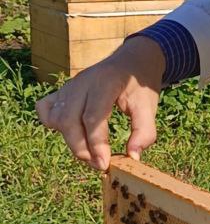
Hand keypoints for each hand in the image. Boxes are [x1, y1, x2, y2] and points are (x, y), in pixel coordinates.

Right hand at [35, 36, 164, 170]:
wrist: (133, 59)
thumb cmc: (141, 84)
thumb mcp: (149, 105)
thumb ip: (145, 132)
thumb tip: (133, 157)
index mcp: (106, 82)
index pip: (92, 117)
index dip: (96, 144)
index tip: (105, 164)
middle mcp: (83, 82)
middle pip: (69, 120)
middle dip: (81, 148)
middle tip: (99, 163)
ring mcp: (70, 86)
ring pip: (56, 117)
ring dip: (70, 140)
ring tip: (89, 152)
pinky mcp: (63, 90)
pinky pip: (46, 108)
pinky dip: (52, 124)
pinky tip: (71, 133)